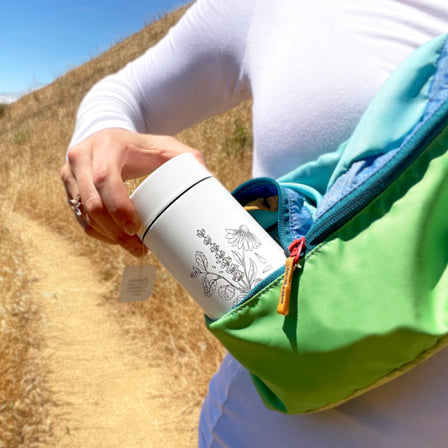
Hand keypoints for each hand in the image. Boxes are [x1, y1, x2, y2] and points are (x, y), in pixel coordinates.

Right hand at [61, 128, 204, 256]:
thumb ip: (190, 160)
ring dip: (109, 237)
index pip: (105, 178)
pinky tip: (119, 240)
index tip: (136, 228)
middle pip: (91, 203)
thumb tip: (211, 183)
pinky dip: (100, 234)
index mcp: (107, 145)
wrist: (112, 138)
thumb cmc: (144, 146)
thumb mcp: (168, 147)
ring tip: (134, 247)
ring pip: (84, 215)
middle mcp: (82, 157)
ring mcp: (70, 173)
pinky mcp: (68, 188)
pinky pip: (80, 219)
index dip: (119, 207)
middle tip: (139, 247)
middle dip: (115, 232)